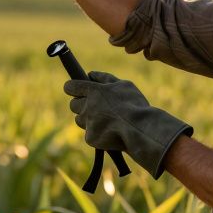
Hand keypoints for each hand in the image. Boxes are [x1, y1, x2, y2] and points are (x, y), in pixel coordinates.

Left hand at [64, 71, 193, 178]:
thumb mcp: (124, 85)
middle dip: (81, 105)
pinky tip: (110, 133)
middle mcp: (87, 106)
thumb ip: (105, 78)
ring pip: (80, 120)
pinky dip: (97, 134)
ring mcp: (87, 123)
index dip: (72, 88)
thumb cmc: (134, 105)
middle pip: (73, 105)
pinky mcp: (90, 138)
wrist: (140, 130)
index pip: (71, 87)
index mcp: (93, 91)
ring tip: (106, 121)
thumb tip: (90, 74)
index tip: (76, 90)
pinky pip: (90, 135)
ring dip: (88, 120)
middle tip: (96, 108)